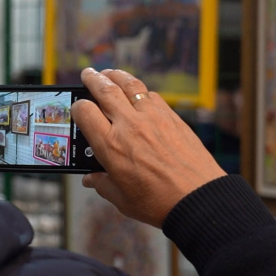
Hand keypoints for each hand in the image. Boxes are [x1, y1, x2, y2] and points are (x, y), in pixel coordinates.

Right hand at [71, 68, 225, 227]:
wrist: (198, 198)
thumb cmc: (158, 202)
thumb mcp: (121, 199)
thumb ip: (102, 184)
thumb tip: (91, 178)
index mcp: (110, 146)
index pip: (84, 111)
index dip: (77, 107)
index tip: (77, 108)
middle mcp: (129, 126)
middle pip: (105, 89)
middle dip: (92, 79)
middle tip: (87, 73)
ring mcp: (152, 118)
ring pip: (129, 85)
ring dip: (116, 76)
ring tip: (109, 73)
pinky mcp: (171, 117)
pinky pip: (152, 95)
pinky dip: (140, 90)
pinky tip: (138, 93)